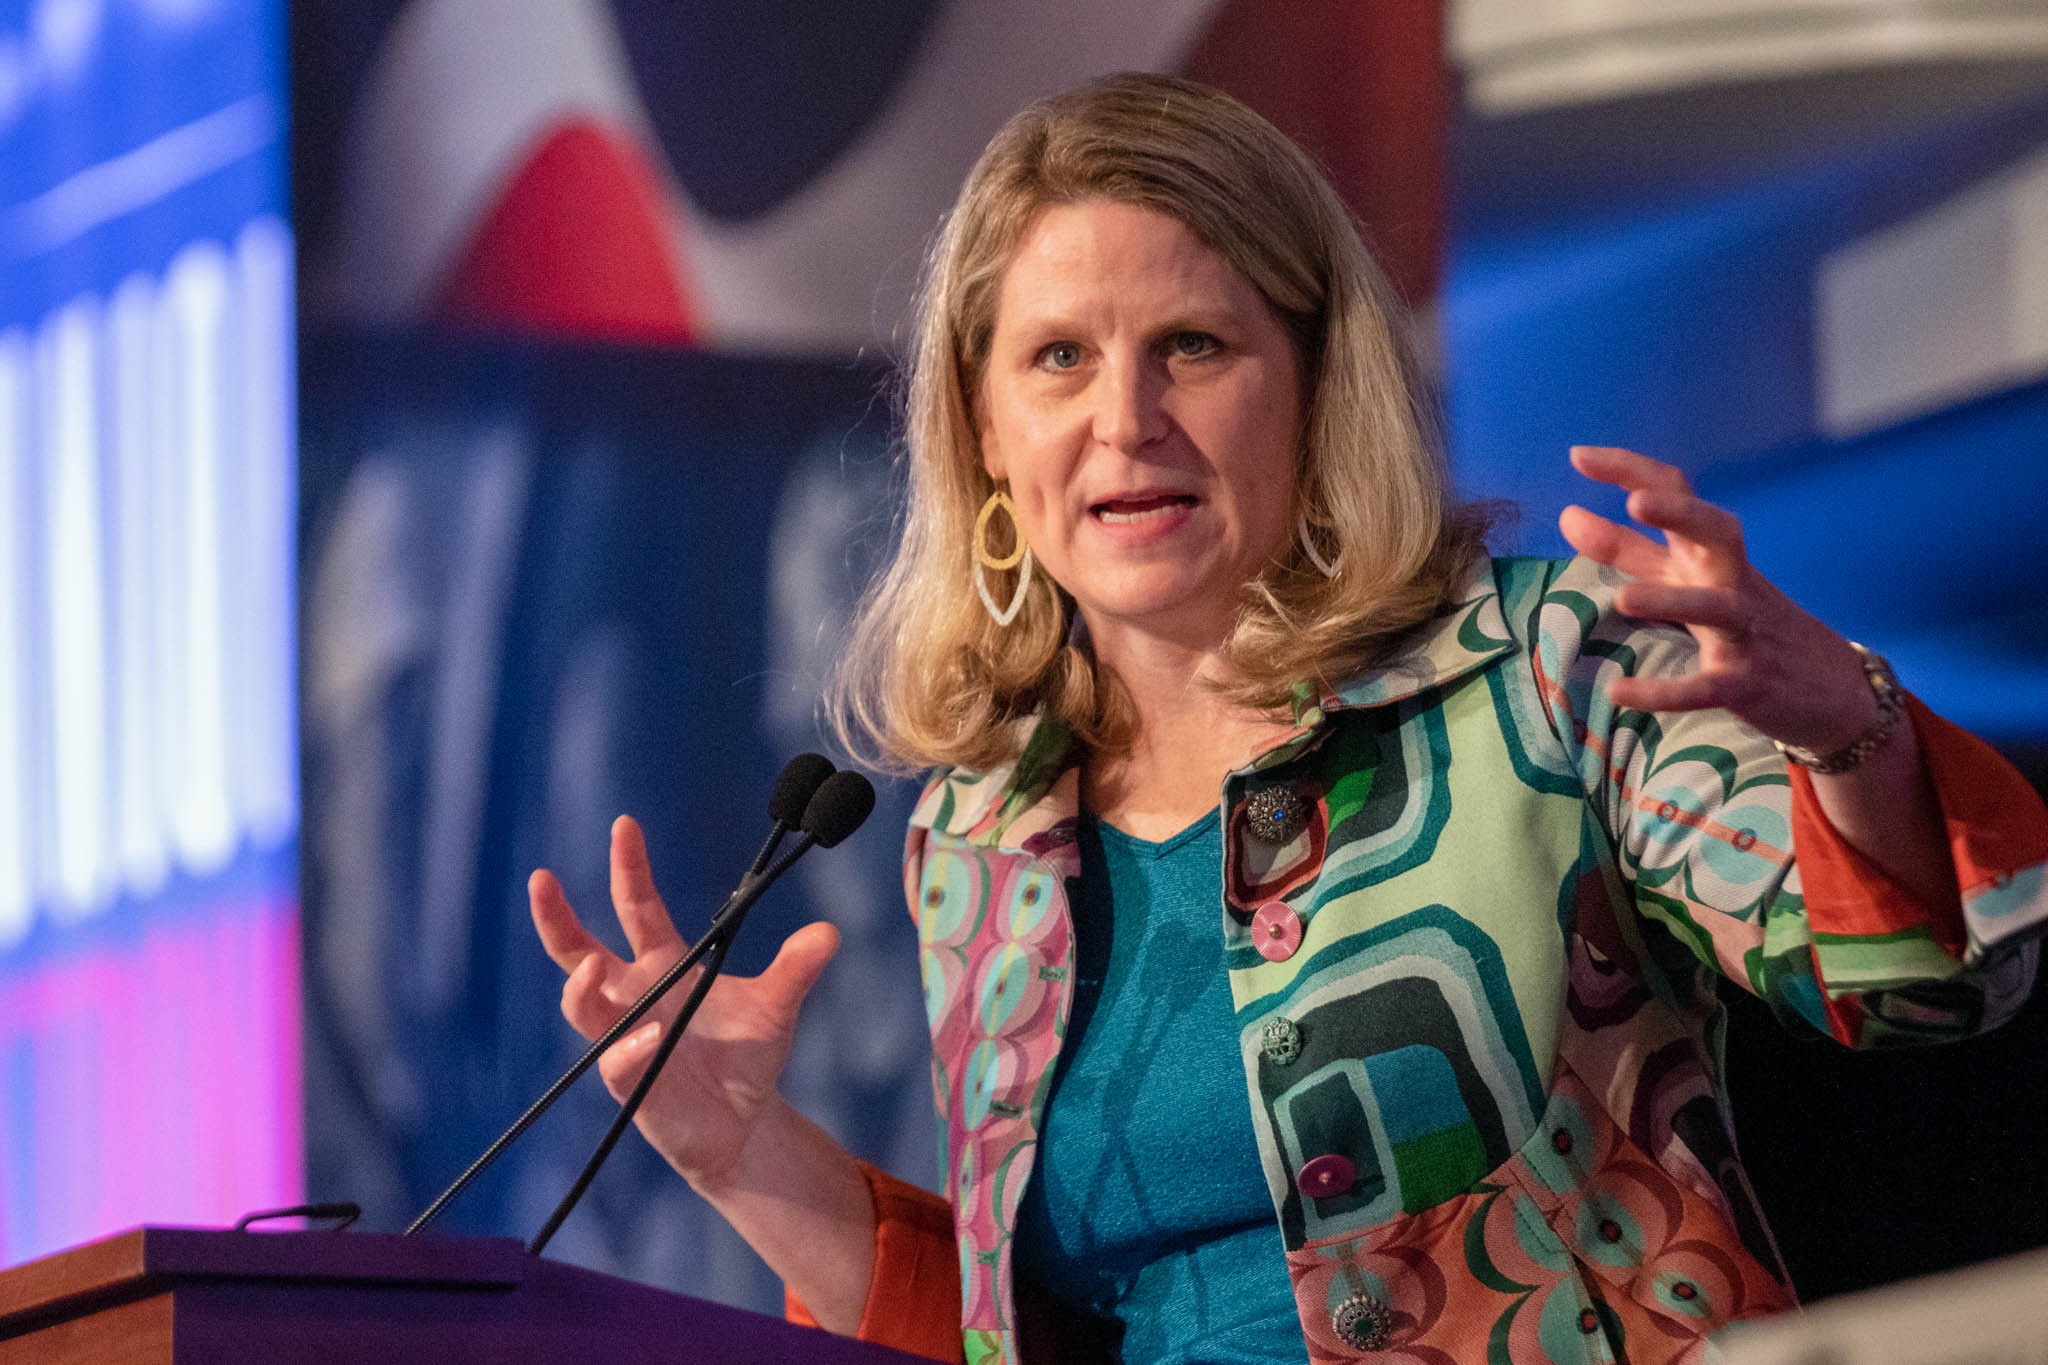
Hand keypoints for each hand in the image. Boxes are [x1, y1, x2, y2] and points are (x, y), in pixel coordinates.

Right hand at [528, 815, 839, 1188]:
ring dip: (581, 987)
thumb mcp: (777, 1008)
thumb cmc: (749, 1058)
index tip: (625, 825)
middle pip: (577, 950)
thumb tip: (829, 934)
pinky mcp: (630, 1083)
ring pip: (581, 1006)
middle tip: (542, 880)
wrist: (745, 1124)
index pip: (636, 906)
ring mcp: (624, 1038)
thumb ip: (795, 970)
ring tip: (591, 968)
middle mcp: (635, 996)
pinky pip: (616, 1061)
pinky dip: (629, 1047)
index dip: (629, 867)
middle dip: (555, 917)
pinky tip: (649, 1039)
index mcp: (665, 964)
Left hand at [1557, 445, 1878, 755]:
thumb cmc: (1744, 621)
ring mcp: (1744, 633)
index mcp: (1711, 553)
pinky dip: (1666, 692)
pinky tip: (1619, 693)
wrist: (1832, 689)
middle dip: (1682, 513)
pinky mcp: (1746, 684)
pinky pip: (1707, 687)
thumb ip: (1628, 549)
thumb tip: (1568, 515)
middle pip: (1719, 533)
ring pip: (1717, 609)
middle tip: (1636, 502)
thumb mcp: (1689, 579)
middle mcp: (1730, 582)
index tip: (1578, 456)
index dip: (1632, 470)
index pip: (1679, 493)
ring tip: (1625, 600)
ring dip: (1673, 601)